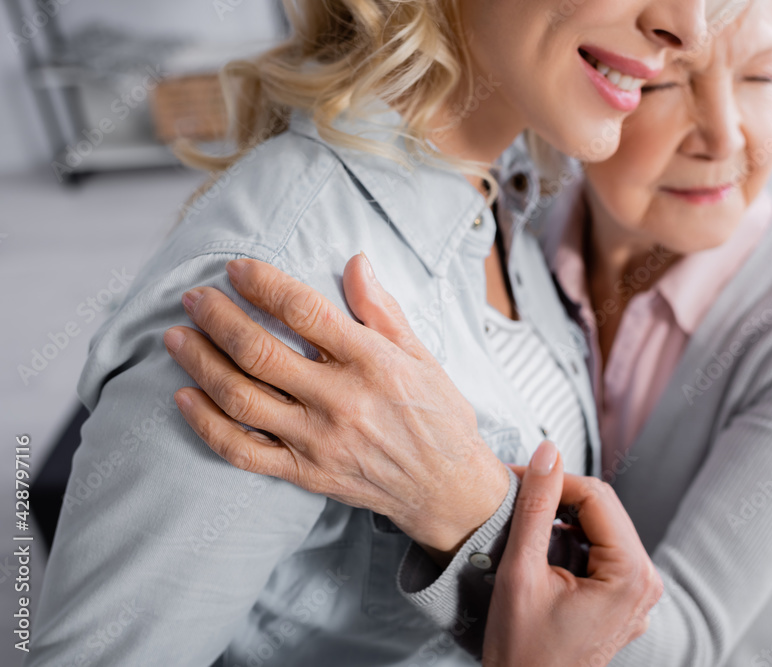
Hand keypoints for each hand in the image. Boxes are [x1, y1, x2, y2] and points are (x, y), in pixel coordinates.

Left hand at [163, 255, 509, 557]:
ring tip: (178, 337)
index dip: (264, 285)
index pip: (306, 313)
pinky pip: (243, 451)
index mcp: (373, 364)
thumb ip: (382, 311)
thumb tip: (355, 262)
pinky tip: (185, 398)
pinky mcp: (305, 473)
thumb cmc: (438, 416)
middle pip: (260, 353)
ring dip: (201, 363)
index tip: (237, 268)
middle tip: (194, 298)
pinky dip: (207, 425)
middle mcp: (341, 401)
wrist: (447, 488)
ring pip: (242, 399)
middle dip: (218, 319)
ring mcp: (318, 441)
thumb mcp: (422, 356)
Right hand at [482, 442, 663, 666]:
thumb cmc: (522, 652)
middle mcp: (646, 583)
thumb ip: (536, 508)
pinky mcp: (626, 601)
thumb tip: (547, 452)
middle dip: (560, 496)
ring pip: (603, 526)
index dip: (554, 479)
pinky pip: (604, 551)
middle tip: (517, 493)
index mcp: (631, 575)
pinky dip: (574, 540)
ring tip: (527, 521)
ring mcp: (639, 595)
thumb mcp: (521, 573)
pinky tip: (545, 548)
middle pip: (604, 508)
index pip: (596, 495)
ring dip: (565, 516)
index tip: (517, 477)